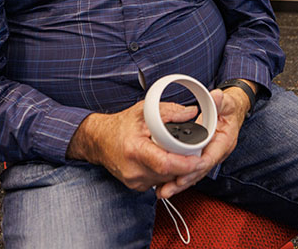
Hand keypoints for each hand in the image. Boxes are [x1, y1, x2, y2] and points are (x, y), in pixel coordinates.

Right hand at [67, 101, 206, 192]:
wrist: (99, 141)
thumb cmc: (120, 125)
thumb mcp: (144, 111)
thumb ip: (170, 112)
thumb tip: (191, 113)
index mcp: (135, 150)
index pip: (165, 163)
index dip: (185, 164)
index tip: (199, 159)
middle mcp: (134, 170)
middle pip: (169, 173)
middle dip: (185, 165)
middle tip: (195, 153)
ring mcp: (134, 181)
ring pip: (166, 180)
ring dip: (176, 169)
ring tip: (178, 154)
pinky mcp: (136, 187)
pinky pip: (159, 182)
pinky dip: (166, 173)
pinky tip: (164, 160)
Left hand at [155, 86, 250, 198]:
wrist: (232, 112)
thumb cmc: (228, 109)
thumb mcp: (225, 102)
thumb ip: (220, 101)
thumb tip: (217, 96)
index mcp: (224, 141)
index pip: (209, 159)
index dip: (195, 167)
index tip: (182, 174)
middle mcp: (217, 152)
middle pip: (199, 171)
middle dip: (183, 182)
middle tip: (166, 190)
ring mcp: (209, 155)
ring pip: (194, 174)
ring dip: (179, 184)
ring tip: (163, 192)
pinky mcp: (202, 155)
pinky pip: (191, 169)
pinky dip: (179, 176)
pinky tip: (167, 184)